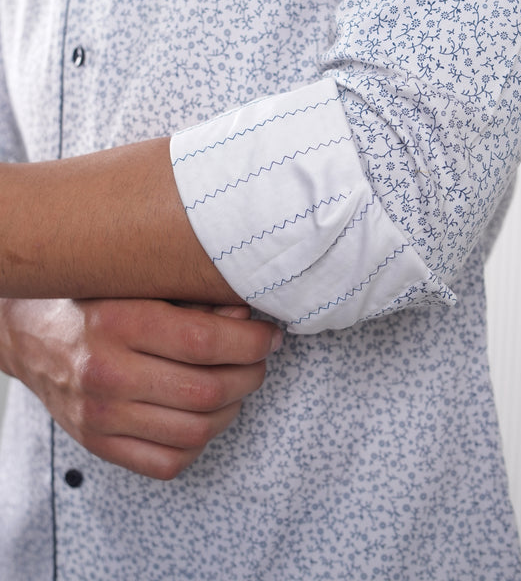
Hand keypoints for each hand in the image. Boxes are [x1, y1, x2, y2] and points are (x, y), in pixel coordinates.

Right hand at [0, 298, 280, 478]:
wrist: (26, 333)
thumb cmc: (89, 299)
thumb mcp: (136, 283)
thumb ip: (191, 298)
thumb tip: (246, 318)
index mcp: (117, 321)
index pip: (204, 341)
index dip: (251, 341)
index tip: (269, 336)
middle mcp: (106, 372)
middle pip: (207, 390)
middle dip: (251, 374)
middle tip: (259, 359)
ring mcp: (100, 416)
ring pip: (196, 431)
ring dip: (233, 409)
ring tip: (236, 385)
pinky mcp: (97, 444)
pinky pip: (168, 462)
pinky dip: (200, 443)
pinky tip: (204, 415)